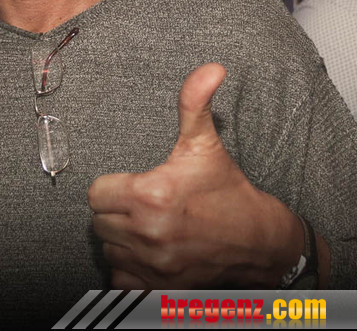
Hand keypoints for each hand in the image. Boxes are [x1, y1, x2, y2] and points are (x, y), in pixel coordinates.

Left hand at [88, 63, 302, 288]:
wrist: (260, 243)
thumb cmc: (228, 192)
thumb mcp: (206, 144)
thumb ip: (195, 104)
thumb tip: (210, 69)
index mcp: (151, 195)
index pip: (96, 193)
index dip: (112, 187)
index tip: (131, 186)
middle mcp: (148, 233)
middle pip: (99, 221)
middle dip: (116, 212)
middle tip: (141, 205)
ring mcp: (153, 265)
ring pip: (109, 249)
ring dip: (121, 240)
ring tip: (148, 227)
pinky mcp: (158, 288)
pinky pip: (120, 280)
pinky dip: (129, 270)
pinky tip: (148, 254)